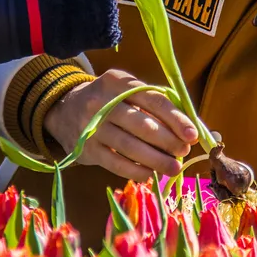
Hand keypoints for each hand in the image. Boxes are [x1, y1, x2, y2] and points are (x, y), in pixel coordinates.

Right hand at [45, 70, 198, 180]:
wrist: (64, 109)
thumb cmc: (109, 101)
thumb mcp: (127, 92)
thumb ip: (156, 105)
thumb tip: (189, 129)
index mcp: (118, 82)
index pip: (153, 100)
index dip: (175, 118)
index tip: (192, 134)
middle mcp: (102, 102)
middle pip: (142, 124)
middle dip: (168, 141)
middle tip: (183, 152)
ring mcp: (91, 126)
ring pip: (130, 146)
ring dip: (156, 160)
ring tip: (173, 168)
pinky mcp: (86, 149)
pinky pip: (116, 163)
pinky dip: (136, 170)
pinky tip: (150, 174)